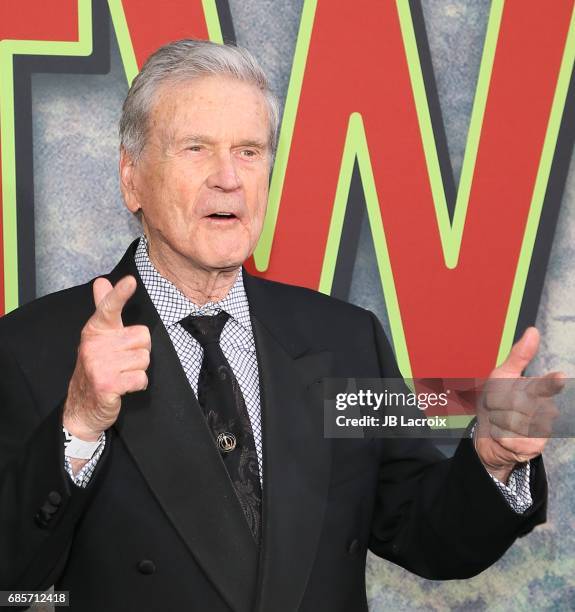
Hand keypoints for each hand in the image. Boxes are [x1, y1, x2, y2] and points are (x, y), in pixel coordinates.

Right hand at [63, 275, 150, 440]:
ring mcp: (99, 365)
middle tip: (122, 362)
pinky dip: (138, 385)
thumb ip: (104, 309)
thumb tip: (102, 281)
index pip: (109, 308)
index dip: (119, 294)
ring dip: (138, 370)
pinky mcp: (107, 384)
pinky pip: (141, 378)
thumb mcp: (99, 338)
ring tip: (121, 374)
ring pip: (144, 359)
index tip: (130, 281)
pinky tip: (124, 387)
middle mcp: (94, 345)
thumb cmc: (97, 368)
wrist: (82, 407)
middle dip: (140, 351)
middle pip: (143, 338)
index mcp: (95, 331)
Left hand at [475, 327, 564, 481]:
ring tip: (499, 420)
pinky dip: (500, 434)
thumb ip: (519, 356)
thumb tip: (533, 331)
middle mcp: (545, 410)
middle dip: (498, 402)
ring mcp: (541, 430)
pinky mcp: (533, 447)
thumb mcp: (502, 376)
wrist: (488, 436)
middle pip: (518, 402)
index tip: (559, 376)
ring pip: (513, 420)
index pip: (547, 385)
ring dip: (497, 419)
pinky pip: (511, 437)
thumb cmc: (497, 402)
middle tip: (494, 405)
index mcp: (539, 390)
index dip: (551, 382)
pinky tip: (503, 435)